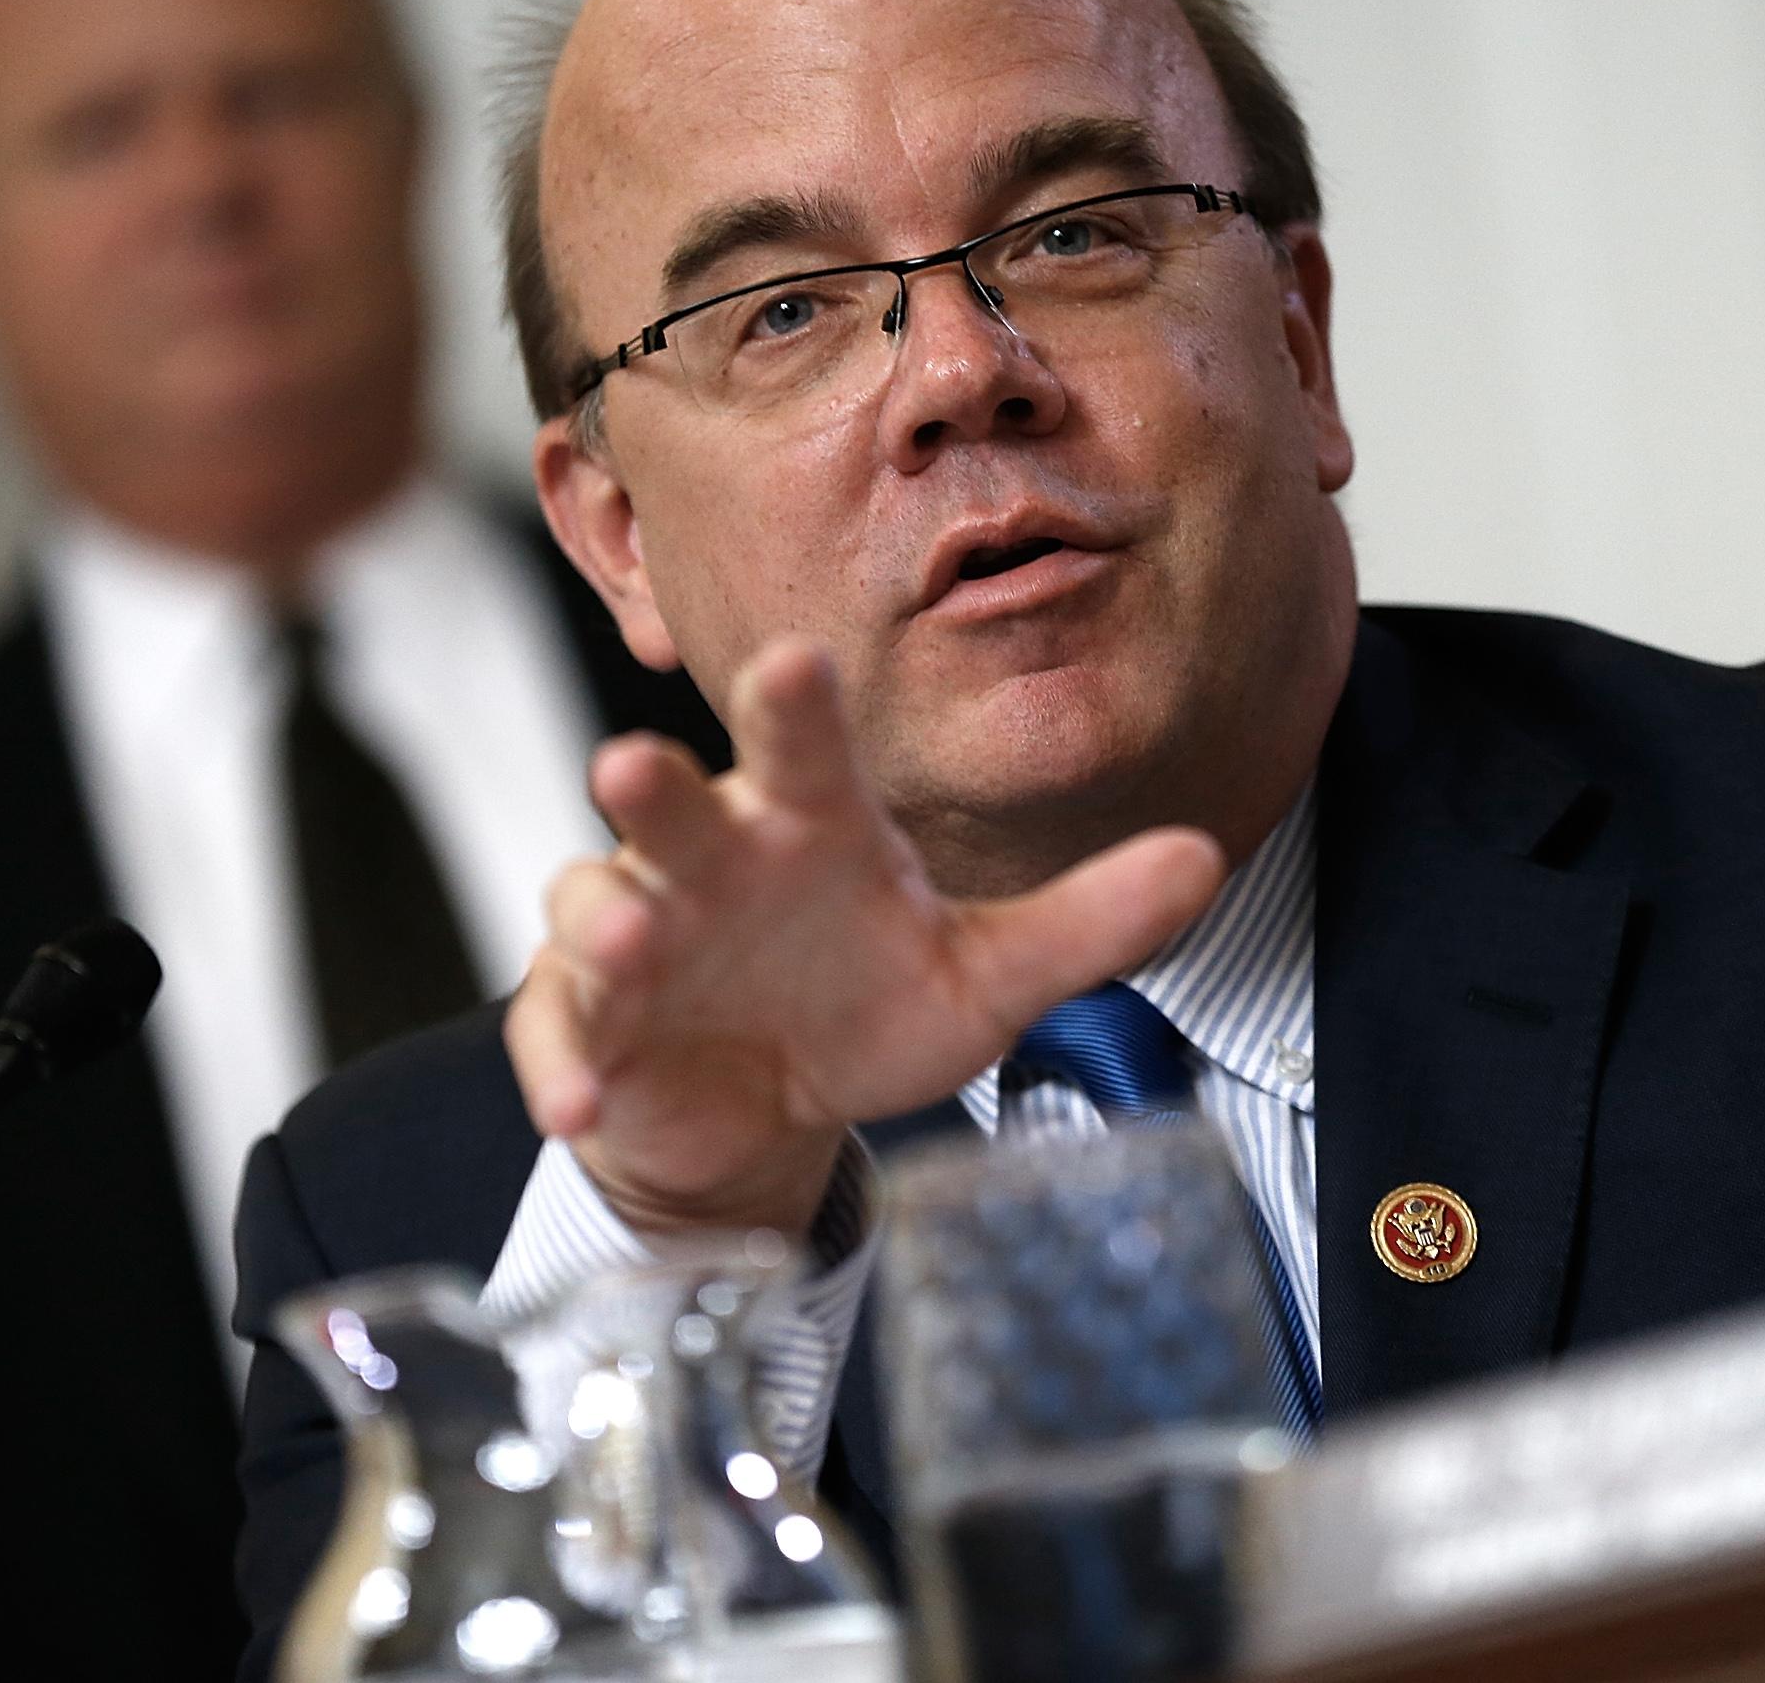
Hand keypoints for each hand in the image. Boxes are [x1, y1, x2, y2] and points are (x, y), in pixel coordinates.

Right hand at [508, 637, 1225, 1237]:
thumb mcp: (986, 972)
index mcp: (809, 825)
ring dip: (601, 924)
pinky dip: (564, 1066)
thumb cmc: (866, 1004)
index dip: (792, 703)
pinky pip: (557, 1036)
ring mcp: (636, 940)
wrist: (772, 1109)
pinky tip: (583, 1102)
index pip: (803, 748)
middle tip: (632, 764)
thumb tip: (1206, 858)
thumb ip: (1087, 920)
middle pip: (669, 806)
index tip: (792, 656)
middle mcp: (711, 862)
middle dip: (647, 787)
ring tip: (626, 949)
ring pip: (595, 904)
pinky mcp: (585, 1027)